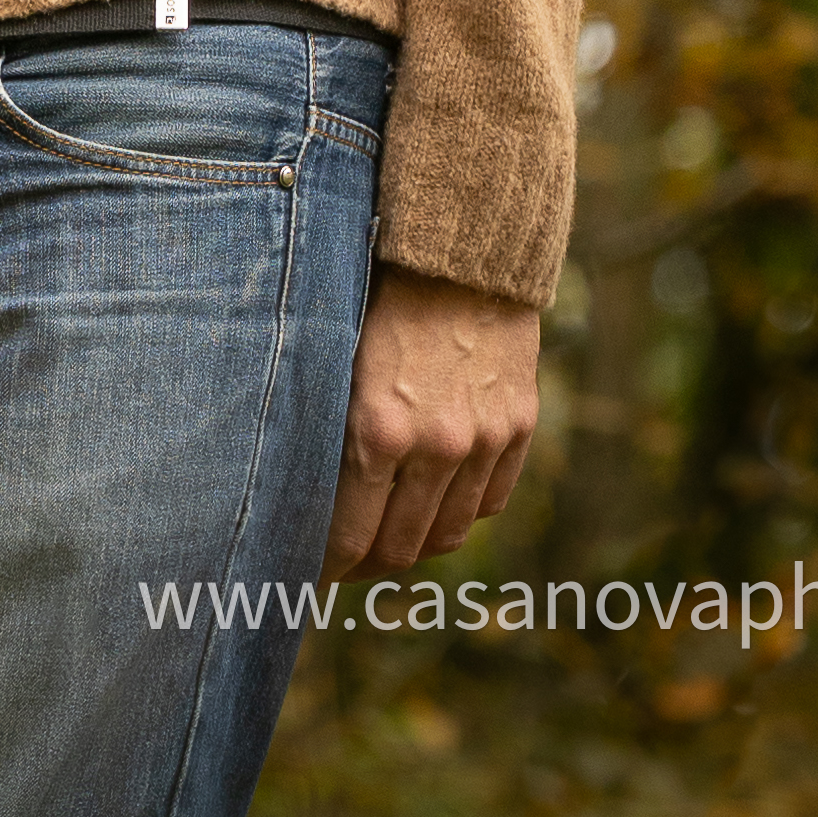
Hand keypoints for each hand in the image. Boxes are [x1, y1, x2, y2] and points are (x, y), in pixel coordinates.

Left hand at [322, 266, 540, 577]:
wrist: (458, 244)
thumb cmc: (376, 288)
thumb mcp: (334, 352)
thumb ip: (328, 421)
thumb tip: (299, 485)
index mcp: (377, 429)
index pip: (349, 537)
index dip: (327, 566)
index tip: (310, 572)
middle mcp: (435, 445)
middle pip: (400, 547)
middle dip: (367, 565)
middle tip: (345, 563)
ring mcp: (483, 440)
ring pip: (449, 534)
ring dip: (416, 545)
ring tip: (390, 538)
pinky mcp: (518, 426)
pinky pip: (490, 500)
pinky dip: (462, 510)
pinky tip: (435, 500)